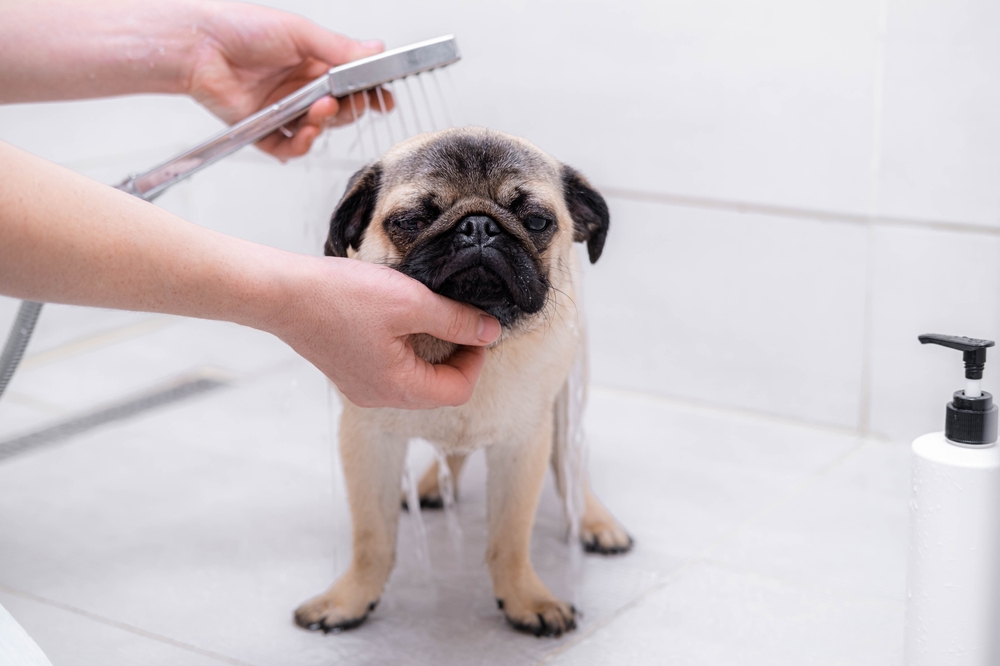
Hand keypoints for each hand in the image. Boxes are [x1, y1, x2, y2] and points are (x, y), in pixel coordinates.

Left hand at [189, 3, 390, 159]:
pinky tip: (304, 132)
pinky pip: (288, 148)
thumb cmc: (240, 28)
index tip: (383, 101)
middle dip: (348, 109)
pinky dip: (300, 144)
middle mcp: (300, 87)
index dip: (369, 93)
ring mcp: (283, 110)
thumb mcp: (299, 32)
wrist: (199, 45)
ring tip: (320, 109)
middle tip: (348, 100)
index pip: (351, 83)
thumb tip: (376, 49)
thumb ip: (339, 48)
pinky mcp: (263, 129)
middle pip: (339, 110)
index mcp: (312, 62)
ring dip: (323, 124)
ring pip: (317, 130)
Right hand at [267, 256, 501, 408]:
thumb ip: (455, 320)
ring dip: (431, 352)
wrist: (281, 293)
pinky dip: (406, 351)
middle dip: (455, 356)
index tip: (476, 327)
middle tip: (457, 319)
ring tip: (429, 316)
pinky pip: (391, 371)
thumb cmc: (341, 296)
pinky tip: (400, 321)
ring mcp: (362, 388)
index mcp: (398, 388)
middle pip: (438, 389)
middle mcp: (380, 398)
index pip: (458, 390)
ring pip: (415, 380)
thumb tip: (490, 332)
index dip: (476, 359)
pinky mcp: (349, 373)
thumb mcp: (409, 301)